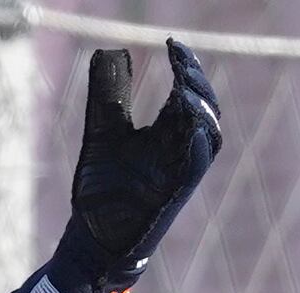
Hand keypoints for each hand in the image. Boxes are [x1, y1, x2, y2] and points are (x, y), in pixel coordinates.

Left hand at [66, 40, 223, 275]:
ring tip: (186, 85)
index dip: (185, 67)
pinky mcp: (175, 194)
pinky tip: (190, 121)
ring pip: (208, 135)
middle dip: (198, 82)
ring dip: (202, 108)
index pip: (186, 92)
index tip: (172, 45)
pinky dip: (197, 142)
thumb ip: (109, 96)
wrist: (90, 241)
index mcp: (166, 133)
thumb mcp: (102, 132)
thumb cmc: (100, 192)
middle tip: (182, 60)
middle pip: (205, 108)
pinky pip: (196, 165)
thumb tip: (111, 53)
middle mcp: (179, 150)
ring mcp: (179, 172)